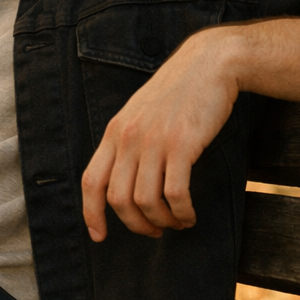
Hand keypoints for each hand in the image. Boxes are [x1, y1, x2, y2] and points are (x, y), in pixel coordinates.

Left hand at [81, 27, 240, 240]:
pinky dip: (182, 213)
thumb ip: (128, 142)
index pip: (91, 181)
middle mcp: (128, 138)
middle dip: (136, 225)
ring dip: (163, 221)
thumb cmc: (177, 93)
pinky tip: (190, 214)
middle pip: (119, 199)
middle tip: (154, 231)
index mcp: (115, 131)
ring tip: (178, 222)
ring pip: (146, 201)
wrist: (208, 64)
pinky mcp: (182, 144)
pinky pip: (175, 194)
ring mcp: (154, 141)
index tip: (99, 236)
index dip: (92, 213)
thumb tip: (122, 182)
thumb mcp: (140, 114)